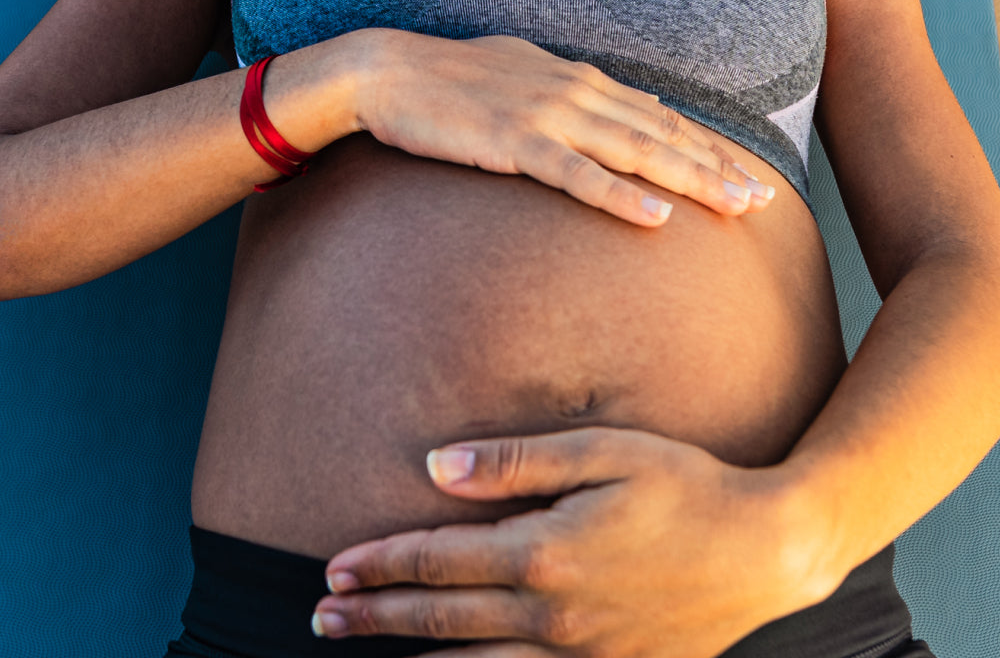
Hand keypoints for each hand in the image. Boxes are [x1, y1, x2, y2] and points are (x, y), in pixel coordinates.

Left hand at [313, 427, 839, 657]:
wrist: (767, 552)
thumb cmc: (685, 488)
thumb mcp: (602, 452)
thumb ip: (515, 463)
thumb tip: (436, 467)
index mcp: (543, 552)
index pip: (438, 560)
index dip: (381, 563)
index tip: (335, 568)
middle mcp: (550, 613)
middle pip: (440, 619)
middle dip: (374, 616)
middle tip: (322, 618)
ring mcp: (578, 653)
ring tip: (362, 650)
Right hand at [352, 30, 774, 226]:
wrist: (390, 72)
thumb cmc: (451, 80)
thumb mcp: (522, 76)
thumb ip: (573, 96)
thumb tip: (620, 109)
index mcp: (581, 80)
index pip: (661, 115)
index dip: (708, 146)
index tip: (747, 172)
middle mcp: (577, 93)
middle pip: (664, 133)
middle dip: (719, 167)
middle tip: (764, 200)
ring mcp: (549, 116)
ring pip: (637, 151)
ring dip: (691, 180)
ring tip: (736, 208)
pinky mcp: (515, 143)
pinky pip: (578, 175)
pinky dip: (621, 195)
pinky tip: (656, 216)